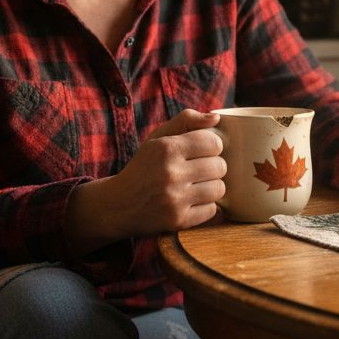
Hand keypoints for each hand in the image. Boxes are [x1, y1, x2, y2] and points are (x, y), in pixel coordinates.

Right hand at [65, 109, 226, 253]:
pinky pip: (212, 210)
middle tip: (200, 170)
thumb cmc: (144, 168)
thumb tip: (215, 117)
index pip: (213, 143)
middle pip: (220, 166)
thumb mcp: (157, 139)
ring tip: (198, 185)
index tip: (204, 151)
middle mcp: (170, 173)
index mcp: (166, 149)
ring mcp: (174, 199)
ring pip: (219, 189)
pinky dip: (206, 206)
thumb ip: (186, 121)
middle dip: (213, 167)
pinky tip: (192, 202)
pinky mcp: (178, 221)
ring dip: (212, 187)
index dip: (212, 147)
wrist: (118, 205)